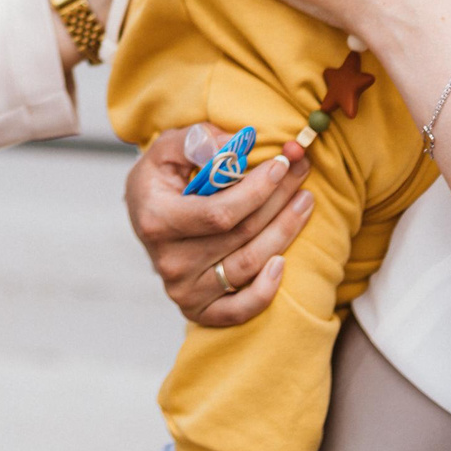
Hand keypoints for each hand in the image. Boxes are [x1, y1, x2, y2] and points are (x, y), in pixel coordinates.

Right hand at [124, 128, 314, 327]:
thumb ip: (196, 140)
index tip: (281, 164)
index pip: (219, 213)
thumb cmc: (160, 179)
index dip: (256, 190)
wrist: (145, 217)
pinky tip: (283, 262)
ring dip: (285, 231)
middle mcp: (169, 261)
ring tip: (304, 201)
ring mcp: (183, 289)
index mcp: (158, 221)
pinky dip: (265, 291)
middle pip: (242, 236)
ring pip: (249, 265)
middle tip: (302, 171)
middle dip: (279, 199)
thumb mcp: (166, 150)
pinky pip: (239, 310)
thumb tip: (234, 145)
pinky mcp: (197, 308)